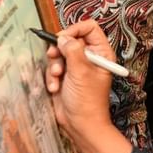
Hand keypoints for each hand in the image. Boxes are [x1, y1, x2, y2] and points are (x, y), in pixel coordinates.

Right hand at [44, 20, 118, 139]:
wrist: (81, 125)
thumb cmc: (88, 102)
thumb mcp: (81, 72)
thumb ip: (72, 51)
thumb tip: (63, 38)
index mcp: (101, 53)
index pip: (89, 28)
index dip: (75, 30)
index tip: (63, 38)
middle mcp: (89, 57)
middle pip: (70, 39)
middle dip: (59, 50)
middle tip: (54, 56)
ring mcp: (76, 67)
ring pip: (58, 53)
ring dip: (54, 66)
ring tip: (57, 78)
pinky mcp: (64, 77)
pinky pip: (52, 67)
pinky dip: (51, 77)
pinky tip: (55, 88)